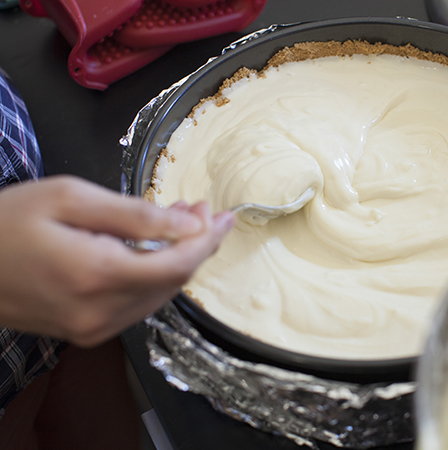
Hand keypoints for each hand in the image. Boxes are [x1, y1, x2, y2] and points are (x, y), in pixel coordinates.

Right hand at [0, 175, 234, 346]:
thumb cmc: (6, 222)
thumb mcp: (69, 199)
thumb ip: (134, 214)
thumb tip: (190, 225)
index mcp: (97, 274)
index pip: (178, 264)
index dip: (207, 239)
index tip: (222, 215)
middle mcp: (100, 312)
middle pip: (174, 282)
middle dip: (195, 245)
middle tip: (197, 210)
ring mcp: (92, 329)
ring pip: (159, 296)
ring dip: (177, 260)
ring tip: (177, 223)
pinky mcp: (86, 332)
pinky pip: (137, 305)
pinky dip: (153, 277)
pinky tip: (151, 250)